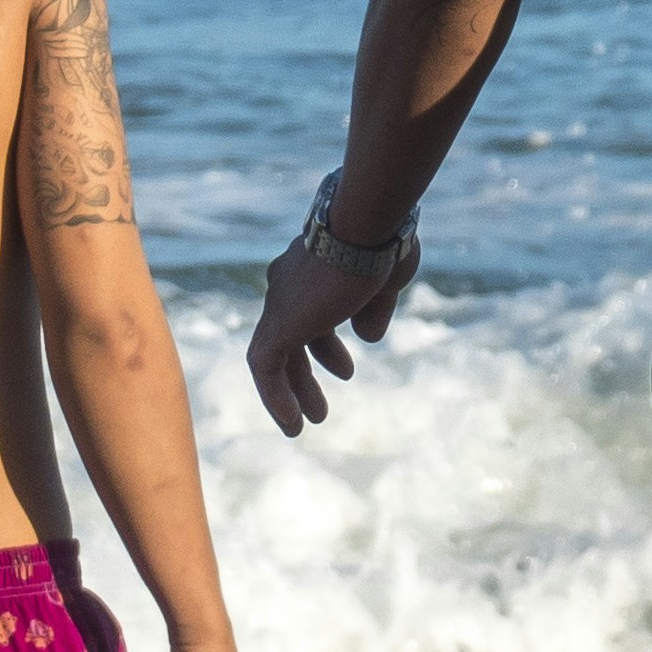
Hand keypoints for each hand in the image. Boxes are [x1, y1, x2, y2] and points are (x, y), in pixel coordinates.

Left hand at [247, 224, 418, 434]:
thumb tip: (368, 337)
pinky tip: (294, 425)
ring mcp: (279, 304)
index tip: (346, 370)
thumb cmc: (383, 244)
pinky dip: (276, 397)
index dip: (325, 345)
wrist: (366, 225)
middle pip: (291, 335)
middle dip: (308, 370)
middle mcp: (287, 285)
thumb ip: (374, 310)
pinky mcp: (277, 324)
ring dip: (295, 390)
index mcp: (311, 271)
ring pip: (276, 355)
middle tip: (322, 405)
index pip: (310, 313)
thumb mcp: (386, 283)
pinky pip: (265, 368)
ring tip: (314, 420)